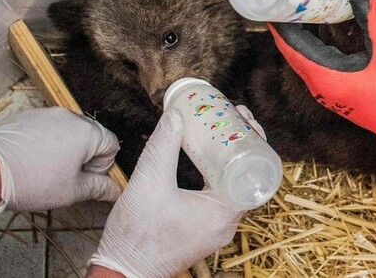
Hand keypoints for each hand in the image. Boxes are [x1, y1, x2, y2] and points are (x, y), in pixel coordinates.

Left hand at [0, 107, 120, 212]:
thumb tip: (116, 191)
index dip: (103, 165)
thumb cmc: (31, 181)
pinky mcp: (27, 116)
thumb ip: (98, 188)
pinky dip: (45, 141)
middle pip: (91, 135)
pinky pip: (46, 127)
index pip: (112, 144)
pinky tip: (31, 160)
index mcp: (87, 132)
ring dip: (65, 148)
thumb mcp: (70, 191)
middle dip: (84, 156)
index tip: (85, 179)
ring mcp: (47, 113)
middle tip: (67, 176)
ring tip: (46, 169)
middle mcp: (70, 117)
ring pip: (68, 131)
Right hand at [90, 108, 241, 277]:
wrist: (121, 273)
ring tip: (221, 132)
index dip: (252, 139)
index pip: (254, 169)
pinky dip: (218, 175)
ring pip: (233, 185)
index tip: (243, 117)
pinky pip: (221, 196)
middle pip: (247, 174)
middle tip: (233, 117)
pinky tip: (207, 158)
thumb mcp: (148, 181)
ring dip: (229, 158)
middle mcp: (227, 223)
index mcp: (223, 213)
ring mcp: (216, 229)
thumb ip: (162, 146)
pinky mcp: (204, 231)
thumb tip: (176, 114)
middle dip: (241, 143)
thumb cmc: (135, 236)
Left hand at [269, 0, 375, 182]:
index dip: (281, 21)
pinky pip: (320, 65)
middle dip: (291, 23)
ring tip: (304, 7)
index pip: (291, 46)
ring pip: (307, 58)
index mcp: (327, 78)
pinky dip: (317, 45)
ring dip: (304, 34)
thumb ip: (374, 14)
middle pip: (295, 51)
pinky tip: (325, 30)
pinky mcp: (343, 95)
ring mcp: (332, 94)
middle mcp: (323, 89)